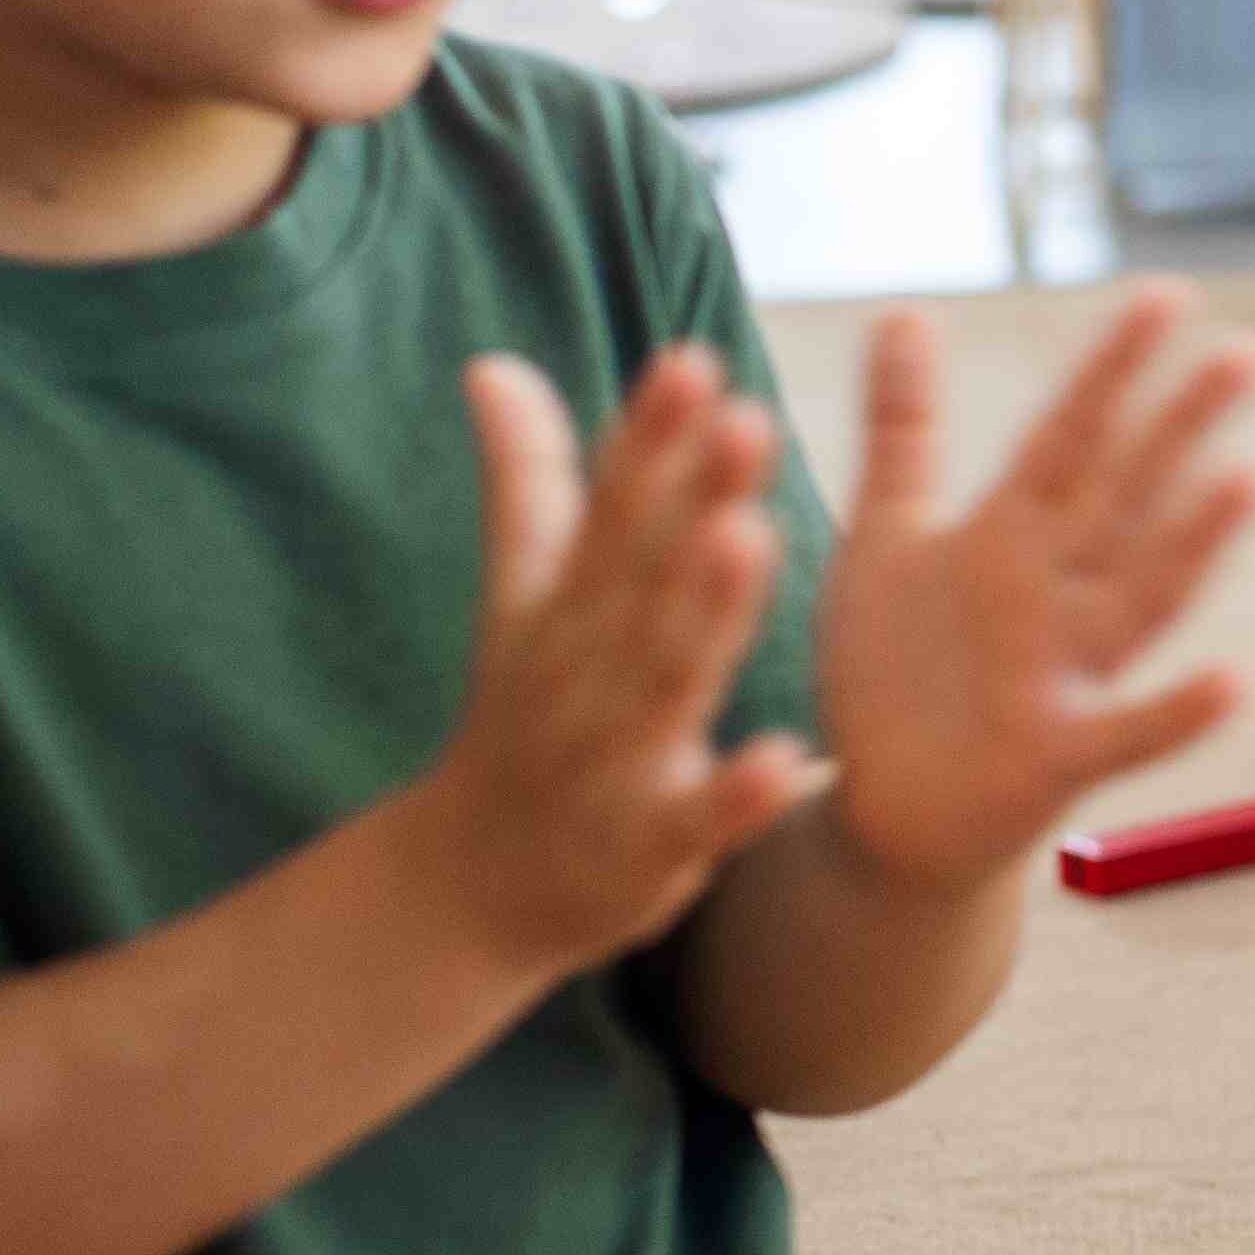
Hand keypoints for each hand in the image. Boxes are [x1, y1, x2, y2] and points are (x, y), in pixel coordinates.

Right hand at [408, 346, 829, 974]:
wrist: (465, 893)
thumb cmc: (520, 719)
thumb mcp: (520, 603)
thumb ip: (528, 485)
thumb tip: (493, 362)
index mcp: (563, 608)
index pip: (608, 508)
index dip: (647, 439)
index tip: (690, 361)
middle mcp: (581, 675)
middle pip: (642, 579)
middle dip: (691, 502)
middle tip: (747, 421)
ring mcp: (609, 763)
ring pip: (665, 682)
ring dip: (706, 616)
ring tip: (751, 538)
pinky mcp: (646, 849)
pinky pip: (697, 818)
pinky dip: (737, 794)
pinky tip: (788, 758)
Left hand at [814, 288, 1254, 892]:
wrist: (881, 809)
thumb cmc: (896, 669)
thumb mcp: (887, 536)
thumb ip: (904, 428)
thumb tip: (904, 310)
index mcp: (1011, 535)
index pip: (1070, 437)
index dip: (1112, 370)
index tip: (1166, 294)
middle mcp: (1054, 594)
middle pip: (1124, 498)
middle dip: (1179, 428)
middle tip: (1248, 354)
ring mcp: (1065, 673)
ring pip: (1141, 594)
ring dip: (1192, 543)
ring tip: (1248, 479)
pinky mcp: (1057, 758)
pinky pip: (1125, 733)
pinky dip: (1176, 711)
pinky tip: (1233, 681)